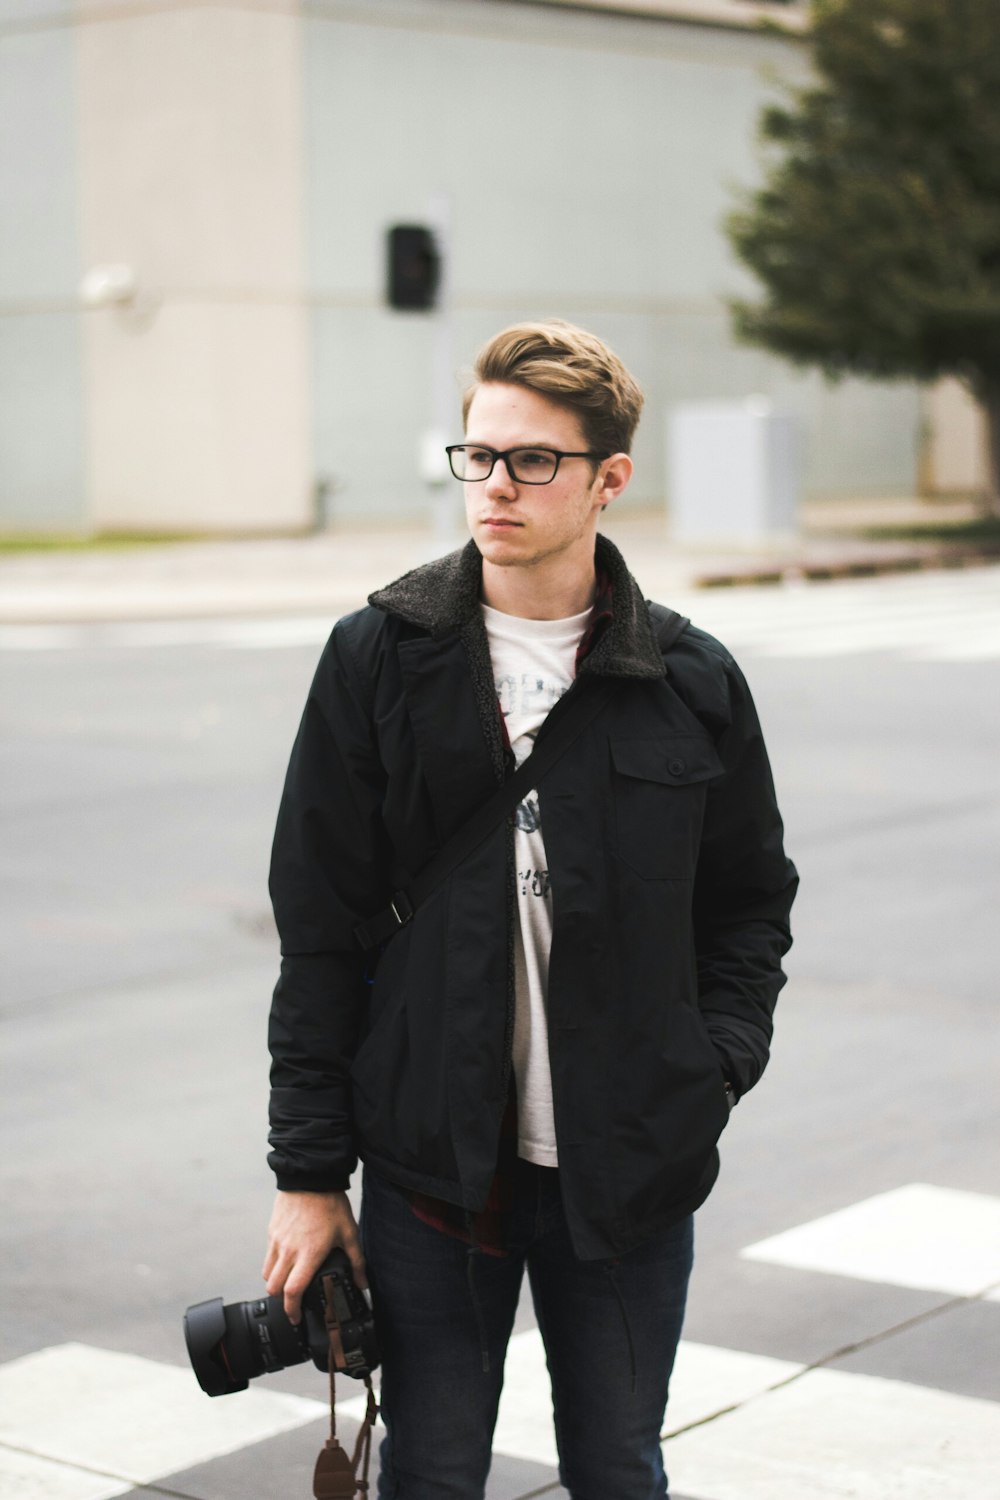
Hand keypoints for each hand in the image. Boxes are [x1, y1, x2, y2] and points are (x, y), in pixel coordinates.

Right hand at [262, 1189, 366, 1323]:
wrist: (311, 1176)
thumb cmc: (330, 1204)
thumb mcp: (349, 1233)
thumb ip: (357, 1261)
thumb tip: (363, 1284)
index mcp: (309, 1254)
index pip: (292, 1292)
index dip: (292, 1311)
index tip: (296, 1318)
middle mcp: (289, 1251)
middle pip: (274, 1288)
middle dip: (281, 1301)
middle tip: (292, 1304)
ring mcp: (277, 1241)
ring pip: (267, 1274)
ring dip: (275, 1284)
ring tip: (289, 1284)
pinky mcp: (271, 1232)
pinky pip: (267, 1257)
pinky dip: (273, 1266)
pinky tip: (286, 1262)